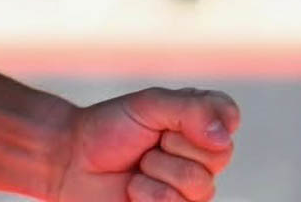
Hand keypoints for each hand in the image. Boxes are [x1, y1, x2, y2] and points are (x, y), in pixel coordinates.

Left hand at [53, 87, 238, 201]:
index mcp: (199, 126)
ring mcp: (190, 193)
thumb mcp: (147, 106)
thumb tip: (224, 134)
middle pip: (216, 157)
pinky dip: (149, 196)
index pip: (227, 119)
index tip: (165, 120)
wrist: (73, 161)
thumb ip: (188, 110)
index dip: (200, 119)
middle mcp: (202, 161)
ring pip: (198, 186)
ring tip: (138, 169)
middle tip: (145, 145)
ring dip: (156, 173)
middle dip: (170, 147)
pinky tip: (135, 191)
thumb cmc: (109, 128)